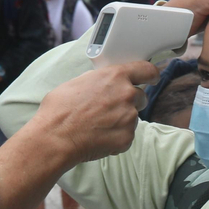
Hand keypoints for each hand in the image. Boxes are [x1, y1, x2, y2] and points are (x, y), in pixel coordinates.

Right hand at [29, 60, 159, 166]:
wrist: (56, 137)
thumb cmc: (60, 109)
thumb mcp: (78, 82)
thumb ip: (99, 80)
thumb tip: (104, 83)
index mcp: (115, 77)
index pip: (147, 70)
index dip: (151, 75)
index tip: (153, 78)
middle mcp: (127, 95)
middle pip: (141, 97)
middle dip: (129, 102)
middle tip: (110, 109)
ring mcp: (129, 117)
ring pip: (132, 117)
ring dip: (121, 121)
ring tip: (98, 125)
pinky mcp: (127, 138)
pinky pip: (126, 135)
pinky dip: (116, 137)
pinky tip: (98, 136)